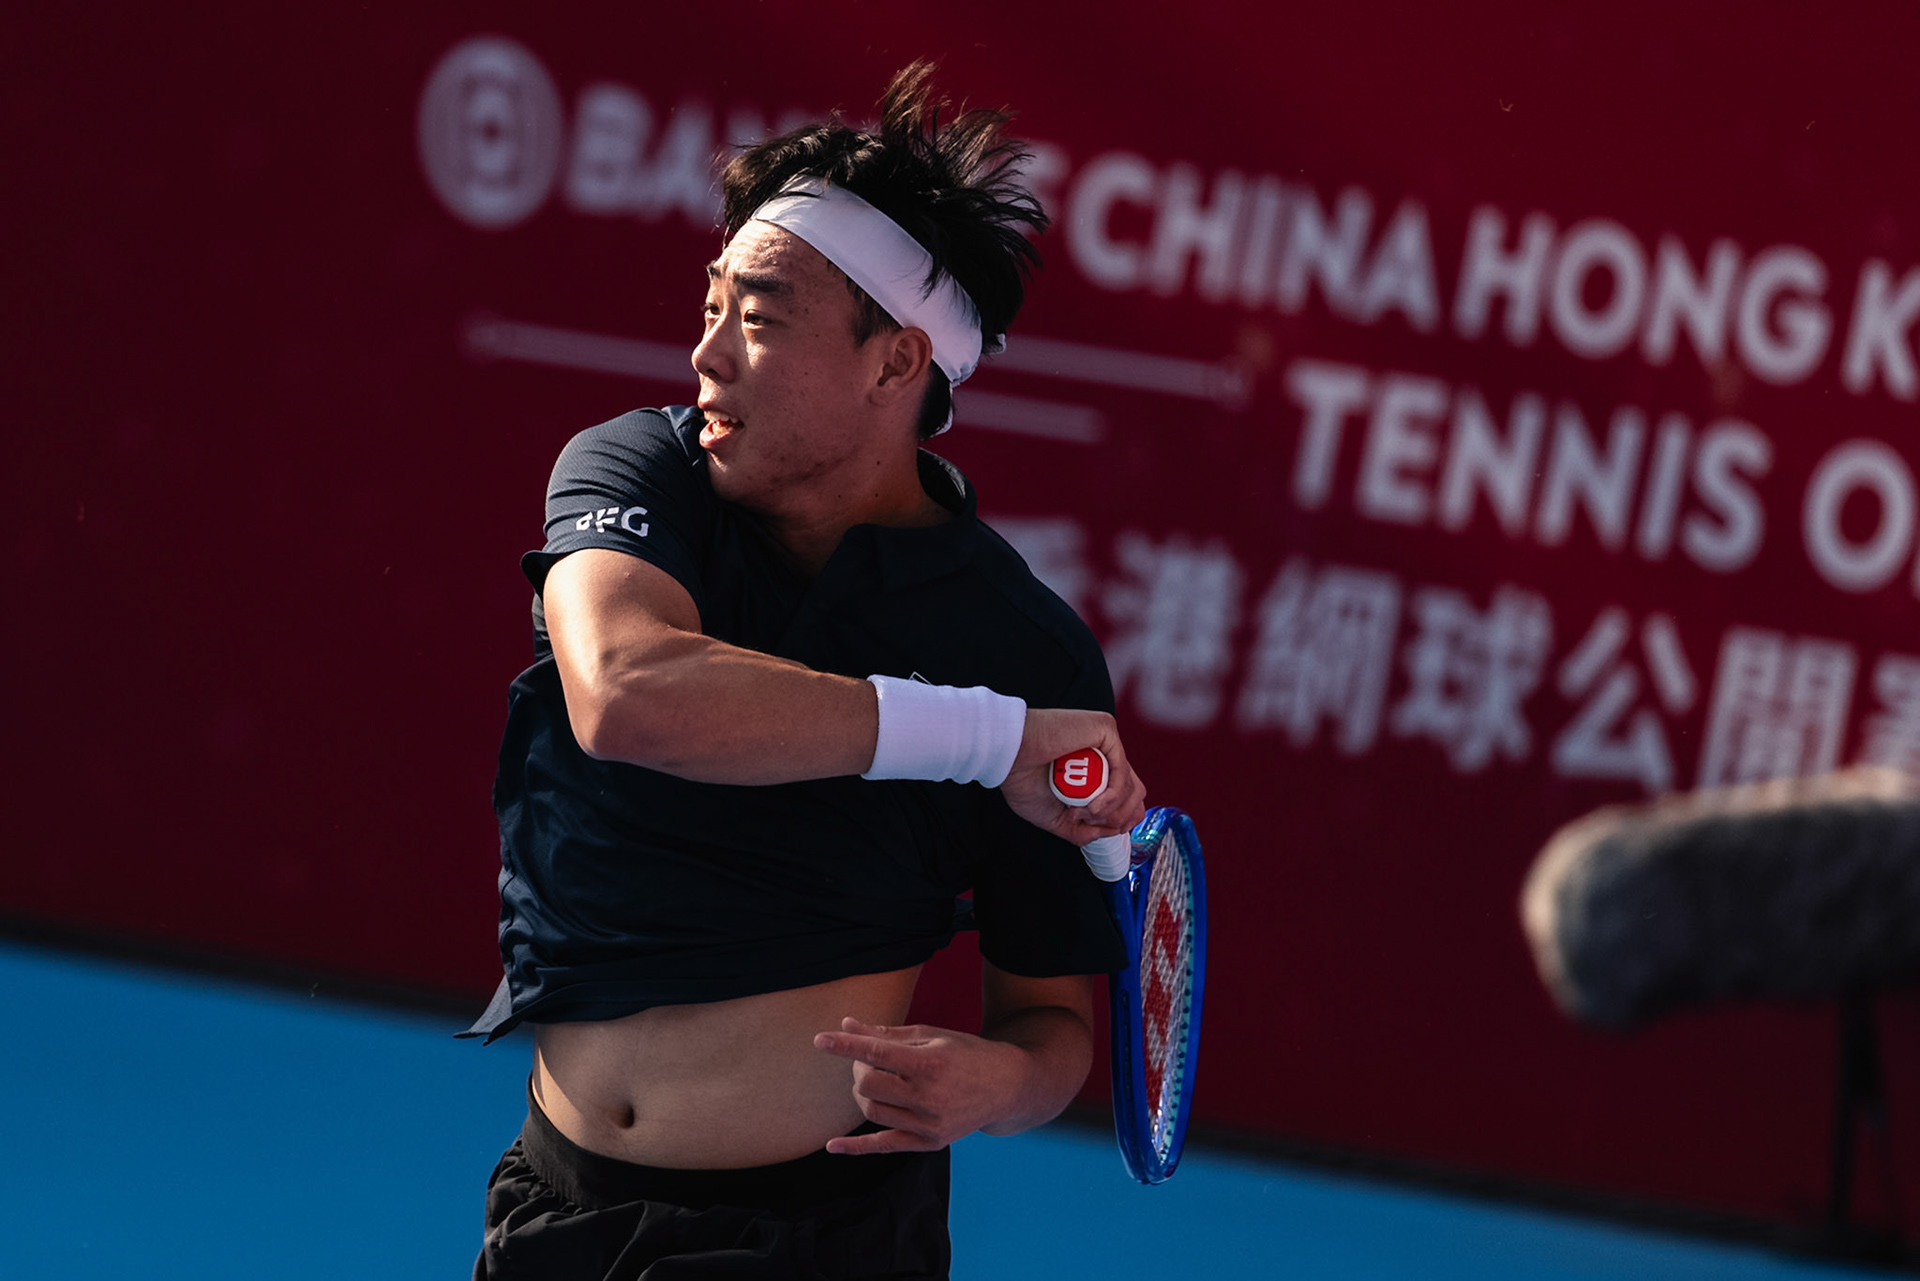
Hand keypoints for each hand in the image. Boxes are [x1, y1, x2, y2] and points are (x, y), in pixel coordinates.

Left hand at [811, 1017, 1028, 1154]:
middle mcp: (930, 1097)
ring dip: (862, 1092)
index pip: (877, 1053)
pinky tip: (832, 1145)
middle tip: (866, 1058)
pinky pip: (884, 1146)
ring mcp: (929, 1124)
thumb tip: (847, 1025)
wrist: (1006, 1086)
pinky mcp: (929, 1143)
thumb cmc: (966, 1053)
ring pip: (872, 1111)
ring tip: (873, 1078)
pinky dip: (856, 1147)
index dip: (845, 1046)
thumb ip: (888, 1034)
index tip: (820, 1040)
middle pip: (869, 1084)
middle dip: (858, 1068)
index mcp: (931, 1063)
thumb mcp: (932, 1035)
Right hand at [999, 708, 1147, 846]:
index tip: (1106, 830)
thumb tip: (1111, 833)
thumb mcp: (1056, 818)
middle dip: (1119, 817)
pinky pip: (1122, 770)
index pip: (1127, 797)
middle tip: (1093, 822)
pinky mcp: (1105, 730)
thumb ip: (1083, 831)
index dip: (1123, 819)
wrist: (1007, 757)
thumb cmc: (1022, 780)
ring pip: (1130, 786)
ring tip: (1082, 812)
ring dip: (1110, 809)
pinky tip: (1094, 806)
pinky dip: (1112, 795)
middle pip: (1135, 793)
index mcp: (1093, 770)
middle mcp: (1103, 754)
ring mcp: (1106, 741)